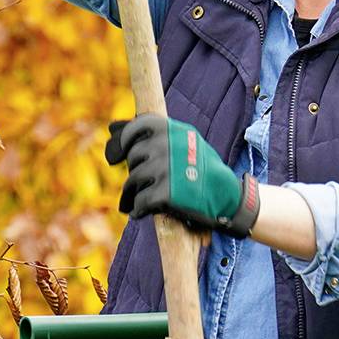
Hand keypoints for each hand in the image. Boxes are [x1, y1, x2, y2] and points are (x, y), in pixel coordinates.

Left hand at [112, 116, 258, 235]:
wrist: (228, 197)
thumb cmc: (202, 170)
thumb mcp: (182, 143)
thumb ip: (150, 135)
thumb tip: (110, 129)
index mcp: (173, 130)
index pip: (137, 126)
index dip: (124, 141)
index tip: (119, 155)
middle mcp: (168, 145)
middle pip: (133, 157)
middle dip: (136, 171)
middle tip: (146, 182)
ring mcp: (166, 168)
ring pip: (133, 180)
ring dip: (133, 193)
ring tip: (139, 199)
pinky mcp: (166, 193)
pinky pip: (140, 201)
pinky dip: (137, 209)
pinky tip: (141, 212)